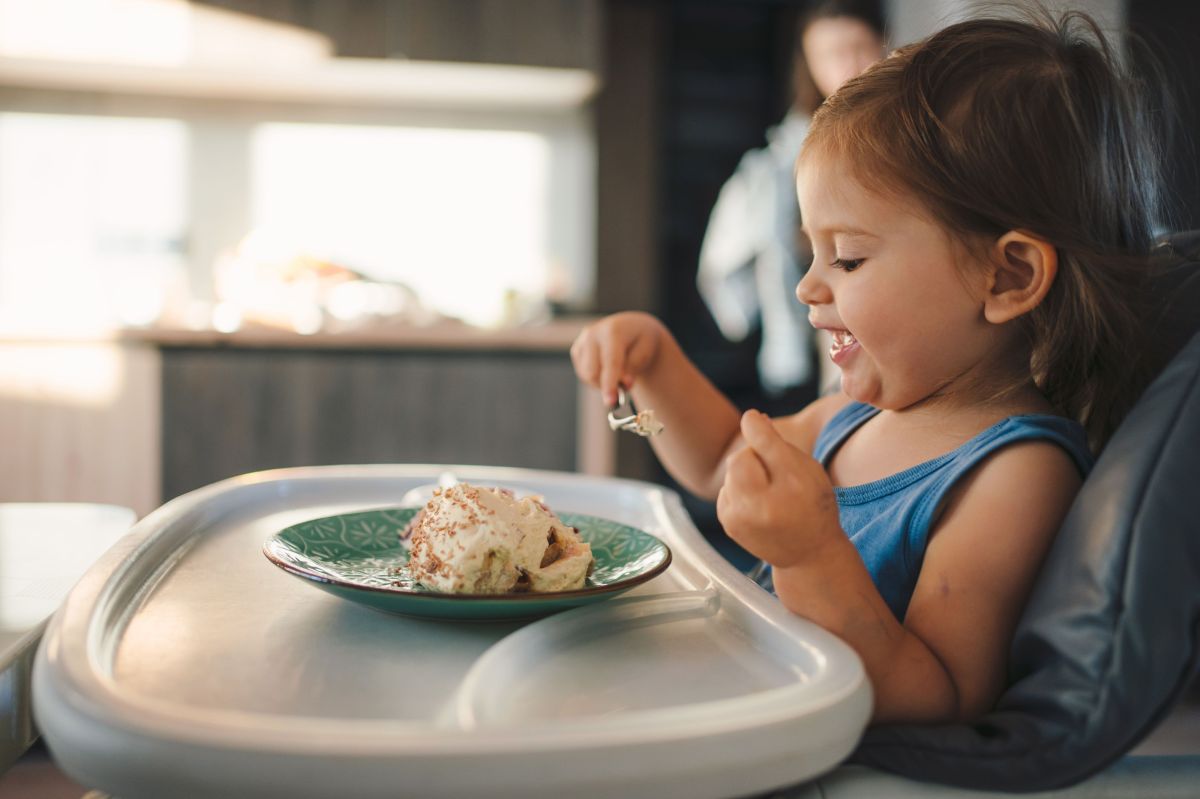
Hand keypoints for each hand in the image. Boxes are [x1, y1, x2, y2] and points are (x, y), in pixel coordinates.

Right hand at [570, 312, 665, 405]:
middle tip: (625, 385)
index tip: (611, 401)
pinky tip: (606, 368)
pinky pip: (584, 375)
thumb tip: (624, 384)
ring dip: (603, 382)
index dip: (610, 383)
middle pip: (593, 372)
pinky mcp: (576, 350)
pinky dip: (596, 378)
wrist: (630, 327)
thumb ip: (634, 367)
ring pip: (587, 376)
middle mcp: (593, 333)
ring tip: (618, 372)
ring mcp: (582, 341)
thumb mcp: (646, 351)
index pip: (610, 362)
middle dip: (608, 386)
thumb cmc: (640, 340)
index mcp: (613, 331)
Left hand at [716, 409, 841, 567]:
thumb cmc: (813, 506)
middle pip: (739, 458)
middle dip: (754, 457)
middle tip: (775, 471)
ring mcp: (739, 519)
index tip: (754, 417)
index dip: (756, 426)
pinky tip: (759, 502)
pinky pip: (726, 489)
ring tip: (770, 491)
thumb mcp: (806, 469)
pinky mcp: (728, 524)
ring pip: (731, 473)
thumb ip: (777, 443)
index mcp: (787, 488)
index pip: (760, 444)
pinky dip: (739, 489)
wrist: (809, 554)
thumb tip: (750, 417)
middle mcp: (759, 507)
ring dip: (745, 474)